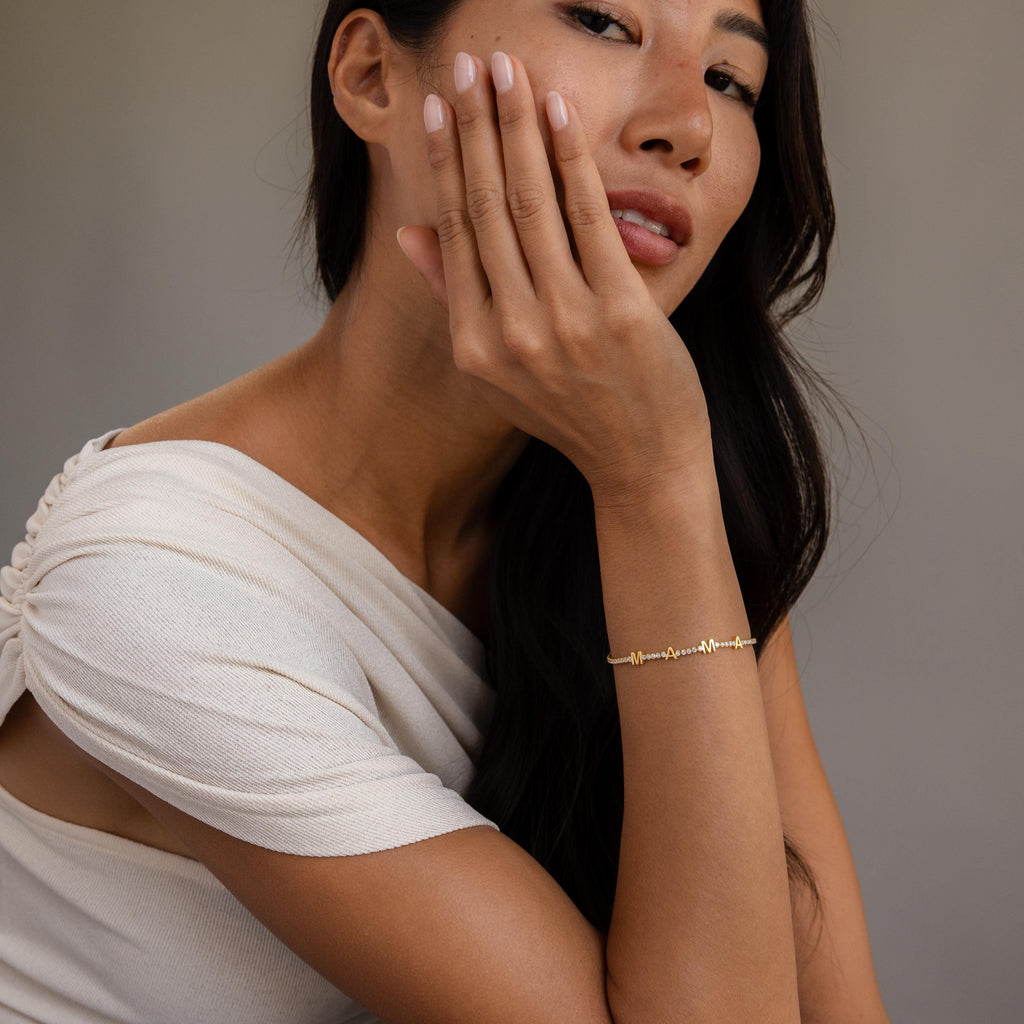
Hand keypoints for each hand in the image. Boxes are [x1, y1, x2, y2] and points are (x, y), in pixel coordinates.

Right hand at [399, 51, 713, 501]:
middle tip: (468, 64)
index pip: (454, 234)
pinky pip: (588, 221)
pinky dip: (570, 161)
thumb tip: (410, 235)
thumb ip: (456, 300)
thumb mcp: (499, 373)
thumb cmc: (573, 414)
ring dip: (515, 128)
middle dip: (474, 127)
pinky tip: (558, 112)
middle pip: (484, 209)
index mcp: (474, 346)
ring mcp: (564, 324)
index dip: (444, 163)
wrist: (642, 464)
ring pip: (529, 205)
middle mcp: (510, 334)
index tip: (438, 107)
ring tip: (506, 71)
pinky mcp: (618, 313)